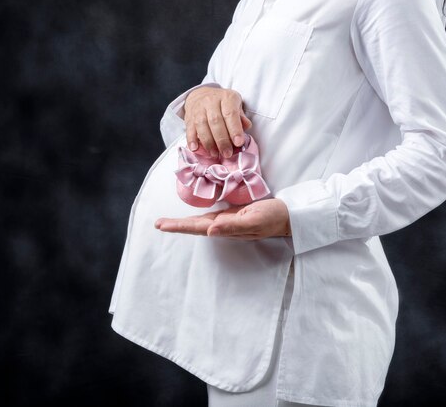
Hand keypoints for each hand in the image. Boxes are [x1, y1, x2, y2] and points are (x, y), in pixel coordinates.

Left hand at [154, 198, 290, 239]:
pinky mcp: (232, 214)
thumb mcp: (253, 220)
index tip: (161, 225)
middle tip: (158, 223)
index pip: (197, 227)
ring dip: (184, 222)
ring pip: (200, 222)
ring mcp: (227, 221)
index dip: (179, 226)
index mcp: (225, 227)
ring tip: (168, 222)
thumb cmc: (272, 217)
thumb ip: (232, 226)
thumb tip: (209, 231)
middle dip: (176, 225)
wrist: (288, 216)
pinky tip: (192, 217)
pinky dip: (197, 217)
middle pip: (195, 226)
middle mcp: (223, 226)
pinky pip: (211, 217)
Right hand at [184, 86, 252, 158]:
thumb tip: (246, 126)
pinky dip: (191, 140)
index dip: (235, 129)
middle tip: (227, 153)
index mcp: (227, 97)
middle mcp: (211, 101)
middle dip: (222, 140)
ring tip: (214, 154)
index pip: (230, 113)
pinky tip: (195, 149)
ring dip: (208, 142)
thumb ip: (241, 117)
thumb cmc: (223, 104)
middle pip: (216, 121)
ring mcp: (198, 108)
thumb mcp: (235, 105)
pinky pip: (189, 129)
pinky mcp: (189, 117)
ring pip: (202, 125)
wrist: (201, 96)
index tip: (239, 143)